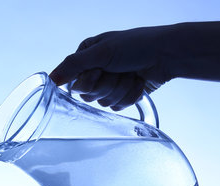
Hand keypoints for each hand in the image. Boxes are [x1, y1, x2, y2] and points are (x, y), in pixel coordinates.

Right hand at [49, 26, 172, 109]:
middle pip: (89, 95)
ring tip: (132, 75)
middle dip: (108, 85)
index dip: (90, 81)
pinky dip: (130, 95)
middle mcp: (96, 69)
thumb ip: (73, 65)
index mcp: (87, 55)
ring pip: (104, 102)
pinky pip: (118, 106)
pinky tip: (138, 83)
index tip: (101, 70)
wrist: (168, 55)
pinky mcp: (123, 94)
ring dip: (121, 89)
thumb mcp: (101, 52)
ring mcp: (110, 83)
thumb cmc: (137, 46)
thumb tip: (51, 78)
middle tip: (120, 71)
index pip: (75, 82)